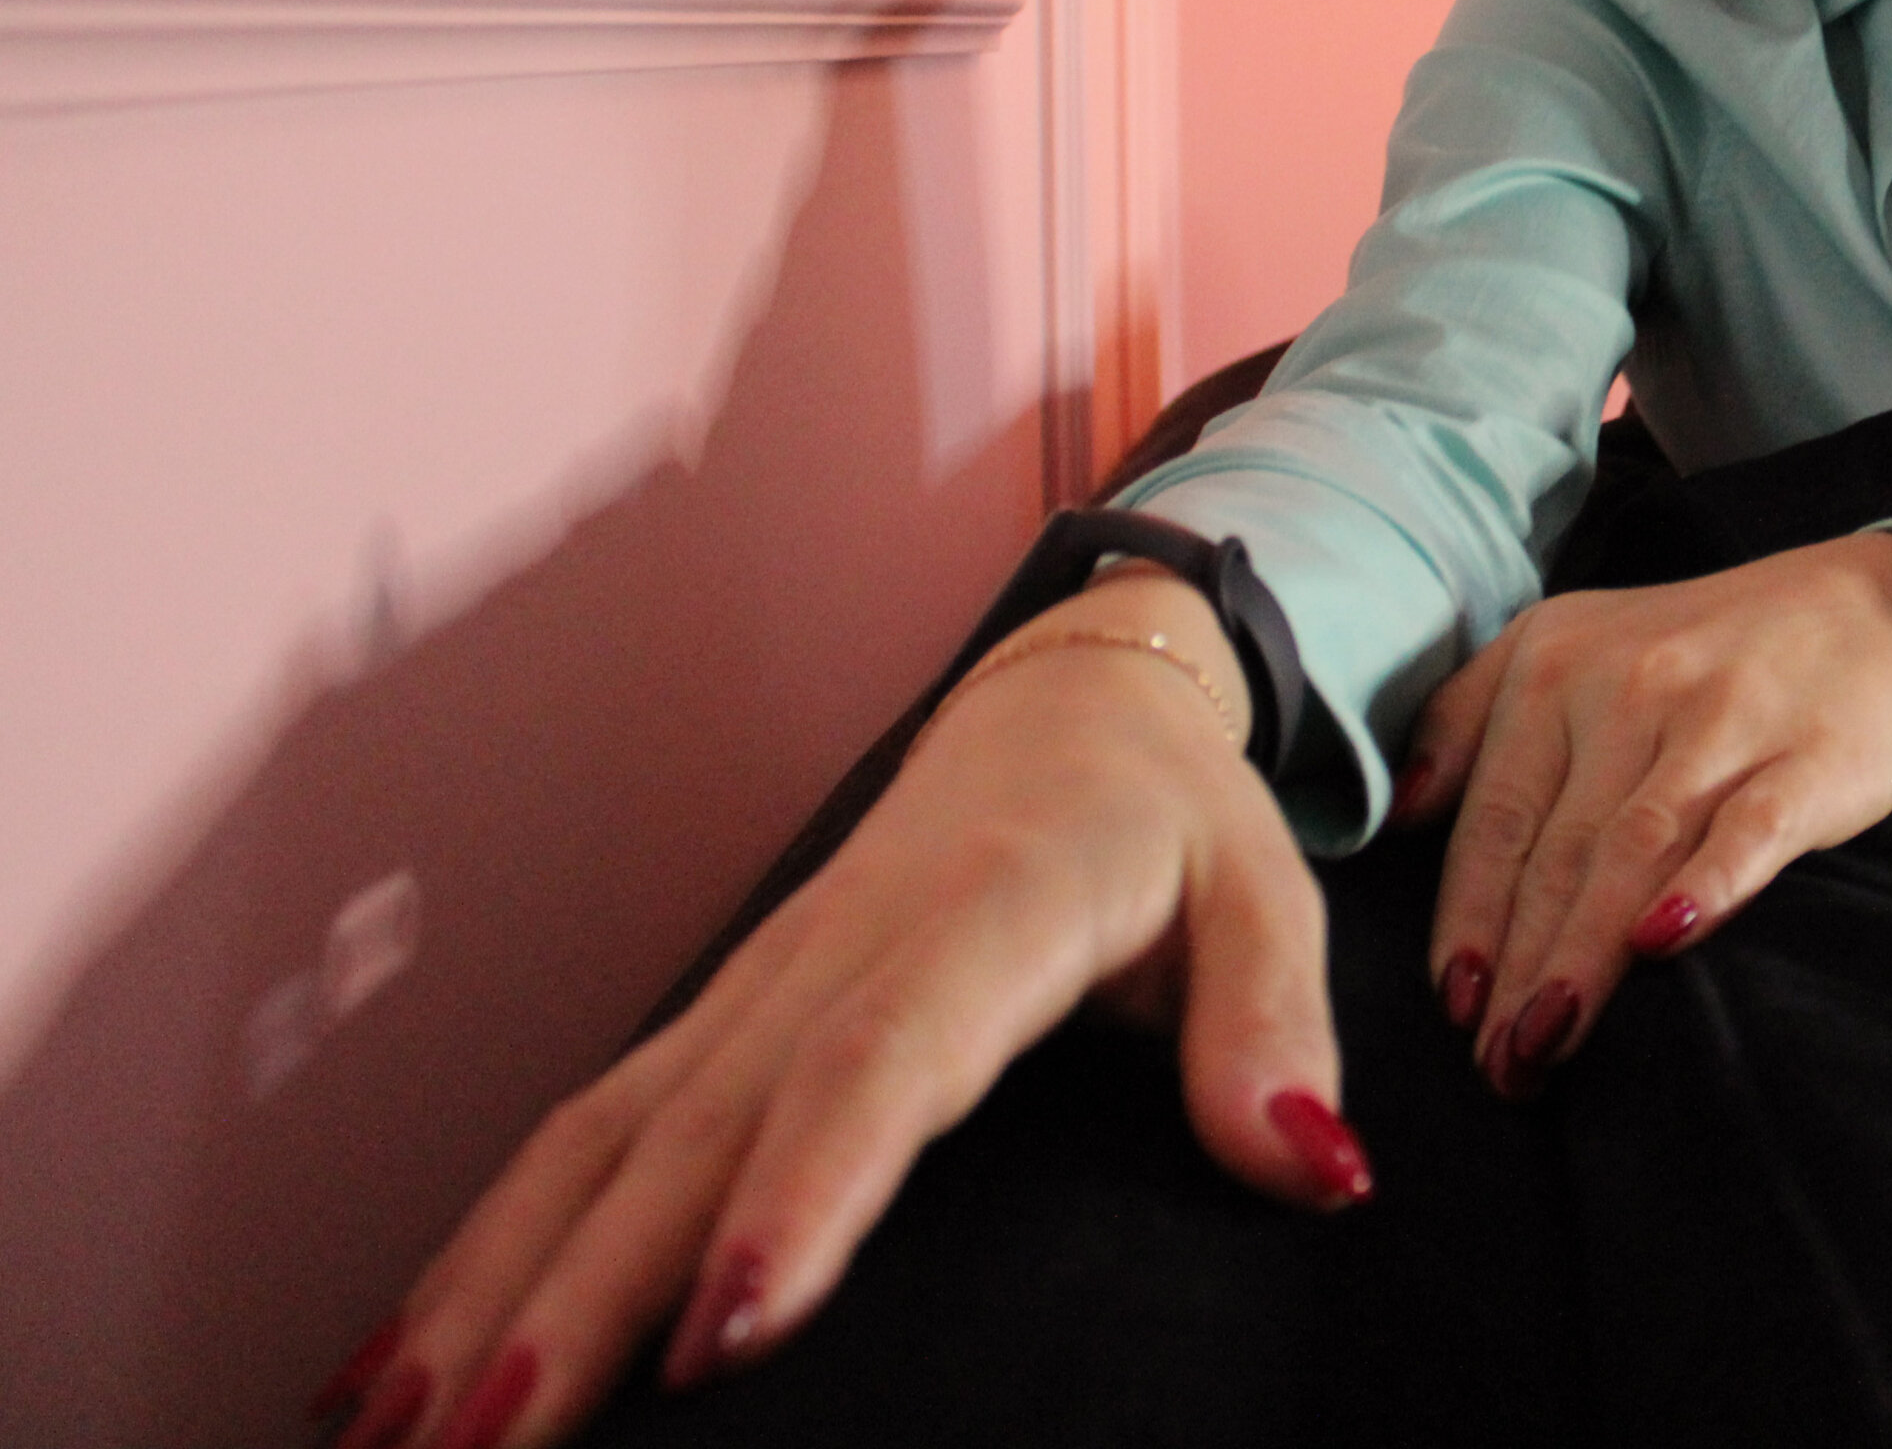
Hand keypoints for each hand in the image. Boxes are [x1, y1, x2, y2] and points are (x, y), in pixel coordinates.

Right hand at [314, 569, 1363, 1448]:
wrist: (1080, 698)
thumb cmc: (1180, 823)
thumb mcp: (1268, 899)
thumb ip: (1275, 1032)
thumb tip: (1310, 1169)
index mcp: (989, 909)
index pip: (883, 1058)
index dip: (803, 1191)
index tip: (732, 1330)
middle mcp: (839, 948)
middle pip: (697, 1128)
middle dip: (588, 1294)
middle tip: (496, 1447)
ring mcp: (757, 982)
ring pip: (602, 1140)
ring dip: (497, 1285)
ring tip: (404, 1441)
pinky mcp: (716, 1016)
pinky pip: (582, 1133)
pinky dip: (483, 1247)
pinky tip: (399, 1370)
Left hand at [1398, 531, 1891, 1095]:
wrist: (1870, 611)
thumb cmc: (1698, 651)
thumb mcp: (1564, 642)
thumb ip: (1466, 716)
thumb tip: (1398, 814)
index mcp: (1555, 670)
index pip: (1496, 817)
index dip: (1467, 917)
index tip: (1452, 1005)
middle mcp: (1629, 691)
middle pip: (1557, 850)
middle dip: (1518, 965)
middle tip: (1496, 1064)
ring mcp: (1721, 723)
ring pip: (1634, 849)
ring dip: (1584, 952)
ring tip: (1548, 1042)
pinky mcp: (1806, 757)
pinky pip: (1749, 826)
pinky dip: (1707, 883)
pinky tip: (1664, 941)